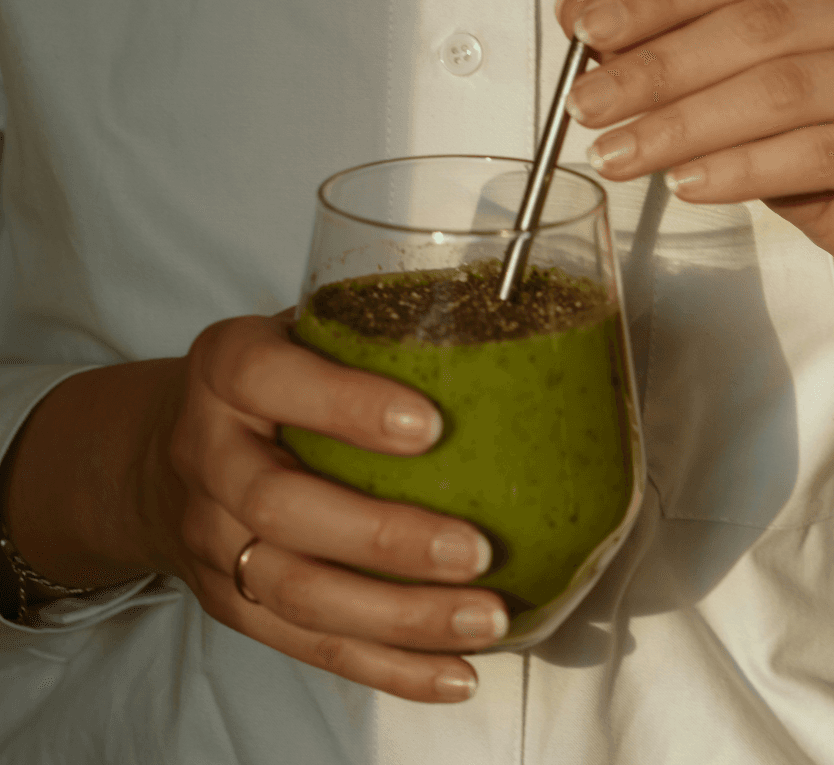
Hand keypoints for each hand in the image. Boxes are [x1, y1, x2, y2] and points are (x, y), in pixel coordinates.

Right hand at [5, 315, 505, 701]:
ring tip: (486, 618)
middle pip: (284, 510)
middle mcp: (208, 453)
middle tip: (477, 550)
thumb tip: (508, 326)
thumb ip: (371, 332)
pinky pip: (308, 646)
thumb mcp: (298, 329)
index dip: (349, 406)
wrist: (160, 454)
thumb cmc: (267, 382)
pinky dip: (386, 668)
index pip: (274, 381)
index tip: (431, 426)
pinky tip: (454, 673)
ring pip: (298, 594)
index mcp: (228, 367)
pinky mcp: (231, 604)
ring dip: (399, 618)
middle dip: (385, 539)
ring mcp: (211, 539)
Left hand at [558, 0, 833, 384]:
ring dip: (682, 125)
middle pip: (756, 26)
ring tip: (617, 154)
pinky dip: (738, 170)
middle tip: (586, 106)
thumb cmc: (823, 135)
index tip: (588, 29)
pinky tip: (685, 184)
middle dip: (657, 69)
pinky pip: (815, 154)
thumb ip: (665, 34)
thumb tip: (575, 5)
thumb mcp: (737, 77)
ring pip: (780, 91)